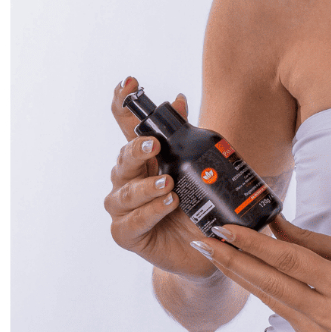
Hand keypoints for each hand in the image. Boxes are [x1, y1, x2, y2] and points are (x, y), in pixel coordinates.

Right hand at [104, 77, 217, 280]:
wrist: (208, 247)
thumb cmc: (199, 204)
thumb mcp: (197, 167)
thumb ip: (185, 136)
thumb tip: (179, 99)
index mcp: (144, 159)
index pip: (127, 128)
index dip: (123, 105)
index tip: (129, 84)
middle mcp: (129, 180)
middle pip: (123, 159)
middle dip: (136, 149)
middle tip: (153, 145)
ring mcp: (124, 208)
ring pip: (124, 192)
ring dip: (146, 186)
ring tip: (168, 185)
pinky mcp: (127, 234)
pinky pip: (132, 221)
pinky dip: (150, 211)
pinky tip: (167, 205)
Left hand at [190, 215, 330, 331]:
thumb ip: (308, 241)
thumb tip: (272, 224)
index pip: (287, 261)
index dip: (253, 244)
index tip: (226, 229)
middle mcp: (328, 314)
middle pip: (269, 283)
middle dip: (232, 260)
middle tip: (204, 241)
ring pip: (269, 299)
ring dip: (241, 275)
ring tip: (216, 253)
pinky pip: (282, 311)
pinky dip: (264, 289)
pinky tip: (247, 273)